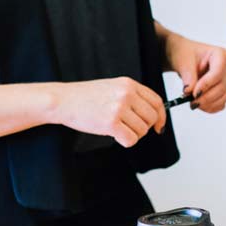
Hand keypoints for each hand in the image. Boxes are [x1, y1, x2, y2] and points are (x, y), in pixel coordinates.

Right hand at [47, 77, 165, 147]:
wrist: (63, 100)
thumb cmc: (85, 97)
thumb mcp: (113, 87)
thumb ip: (132, 97)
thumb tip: (152, 115)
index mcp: (129, 84)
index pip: (157, 101)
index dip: (161, 116)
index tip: (158, 126)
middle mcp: (126, 94)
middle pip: (151, 118)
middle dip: (143, 128)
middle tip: (130, 129)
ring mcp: (119, 108)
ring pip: (141, 130)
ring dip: (132, 135)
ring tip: (117, 129)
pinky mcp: (111, 123)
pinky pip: (131, 139)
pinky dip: (125, 142)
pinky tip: (115, 135)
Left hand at [164, 33, 225, 112]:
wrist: (184, 58)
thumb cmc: (185, 53)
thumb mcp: (183, 61)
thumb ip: (188, 75)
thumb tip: (189, 90)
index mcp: (221, 55)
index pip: (217, 73)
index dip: (206, 85)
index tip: (194, 94)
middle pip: (221, 87)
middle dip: (206, 97)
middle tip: (192, 102)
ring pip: (223, 97)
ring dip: (208, 104)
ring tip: (193, 104)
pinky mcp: (223, 90)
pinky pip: (221, 102)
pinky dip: (211, 107)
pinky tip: (200, 105)